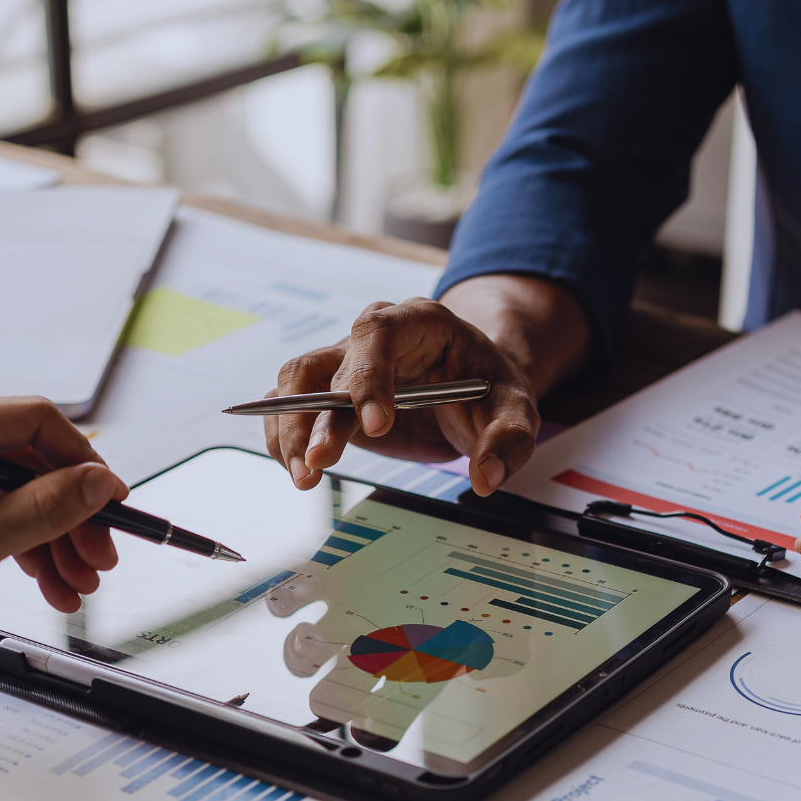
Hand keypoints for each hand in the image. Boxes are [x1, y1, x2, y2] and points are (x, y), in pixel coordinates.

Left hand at [0, 397, 128, 671]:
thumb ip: (44, 508)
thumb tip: (95, 483)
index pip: (36, 424)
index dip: (83, 462)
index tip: (111, 499)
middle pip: (31, 465)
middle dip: (72, 515)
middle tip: (99, 554)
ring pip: (17, 497)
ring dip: (53, 541)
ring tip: (77, 582)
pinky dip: (24, 549)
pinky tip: (47, 581)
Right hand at [264, 276, 591, 495]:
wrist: (475, 387)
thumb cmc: (491, 389)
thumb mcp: (517, 410)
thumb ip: (508, 440)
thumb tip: (486, 477)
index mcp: (420, 323)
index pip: (379, 332)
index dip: (368, 375)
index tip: (375, 425)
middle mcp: (373, 337)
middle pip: (329, 364)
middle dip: (318, 416)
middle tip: (319, 461)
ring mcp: (346, 363)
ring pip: (298, 382)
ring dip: (291, 428)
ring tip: (304, 475)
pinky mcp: (331, 394)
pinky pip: (291, 406)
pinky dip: (283, 435)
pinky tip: (294, 467)